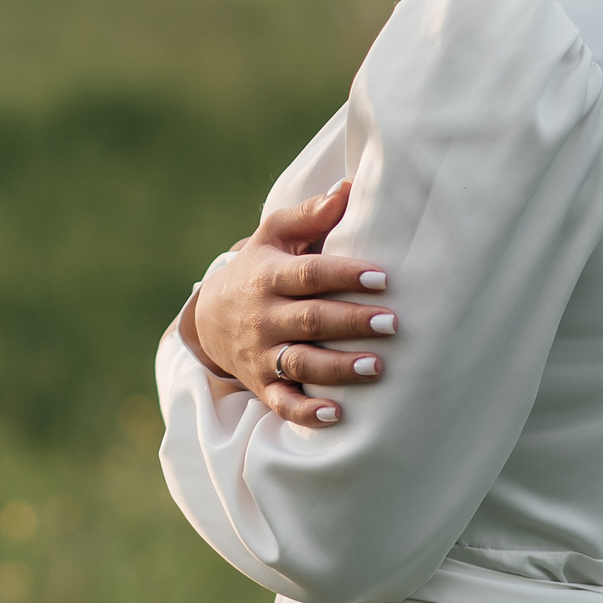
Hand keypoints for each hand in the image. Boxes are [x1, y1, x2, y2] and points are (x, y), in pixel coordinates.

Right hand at [180, 180, 395, 428]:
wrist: (209, 316)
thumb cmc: (259, 267)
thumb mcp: (273, 235)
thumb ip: (311, 215)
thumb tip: (348, 188)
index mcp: (269, 275)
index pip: (309, 274)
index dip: (345, 274)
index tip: (382, 277)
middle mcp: (263, 316)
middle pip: (311, 319)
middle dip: (352, 322)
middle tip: (393, 323)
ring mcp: (261, 353)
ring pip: (301, 363)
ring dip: (339, 368)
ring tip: (377, 367)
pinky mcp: (261, 384)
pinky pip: (282, 403)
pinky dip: (306, 412)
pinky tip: (336, 415)